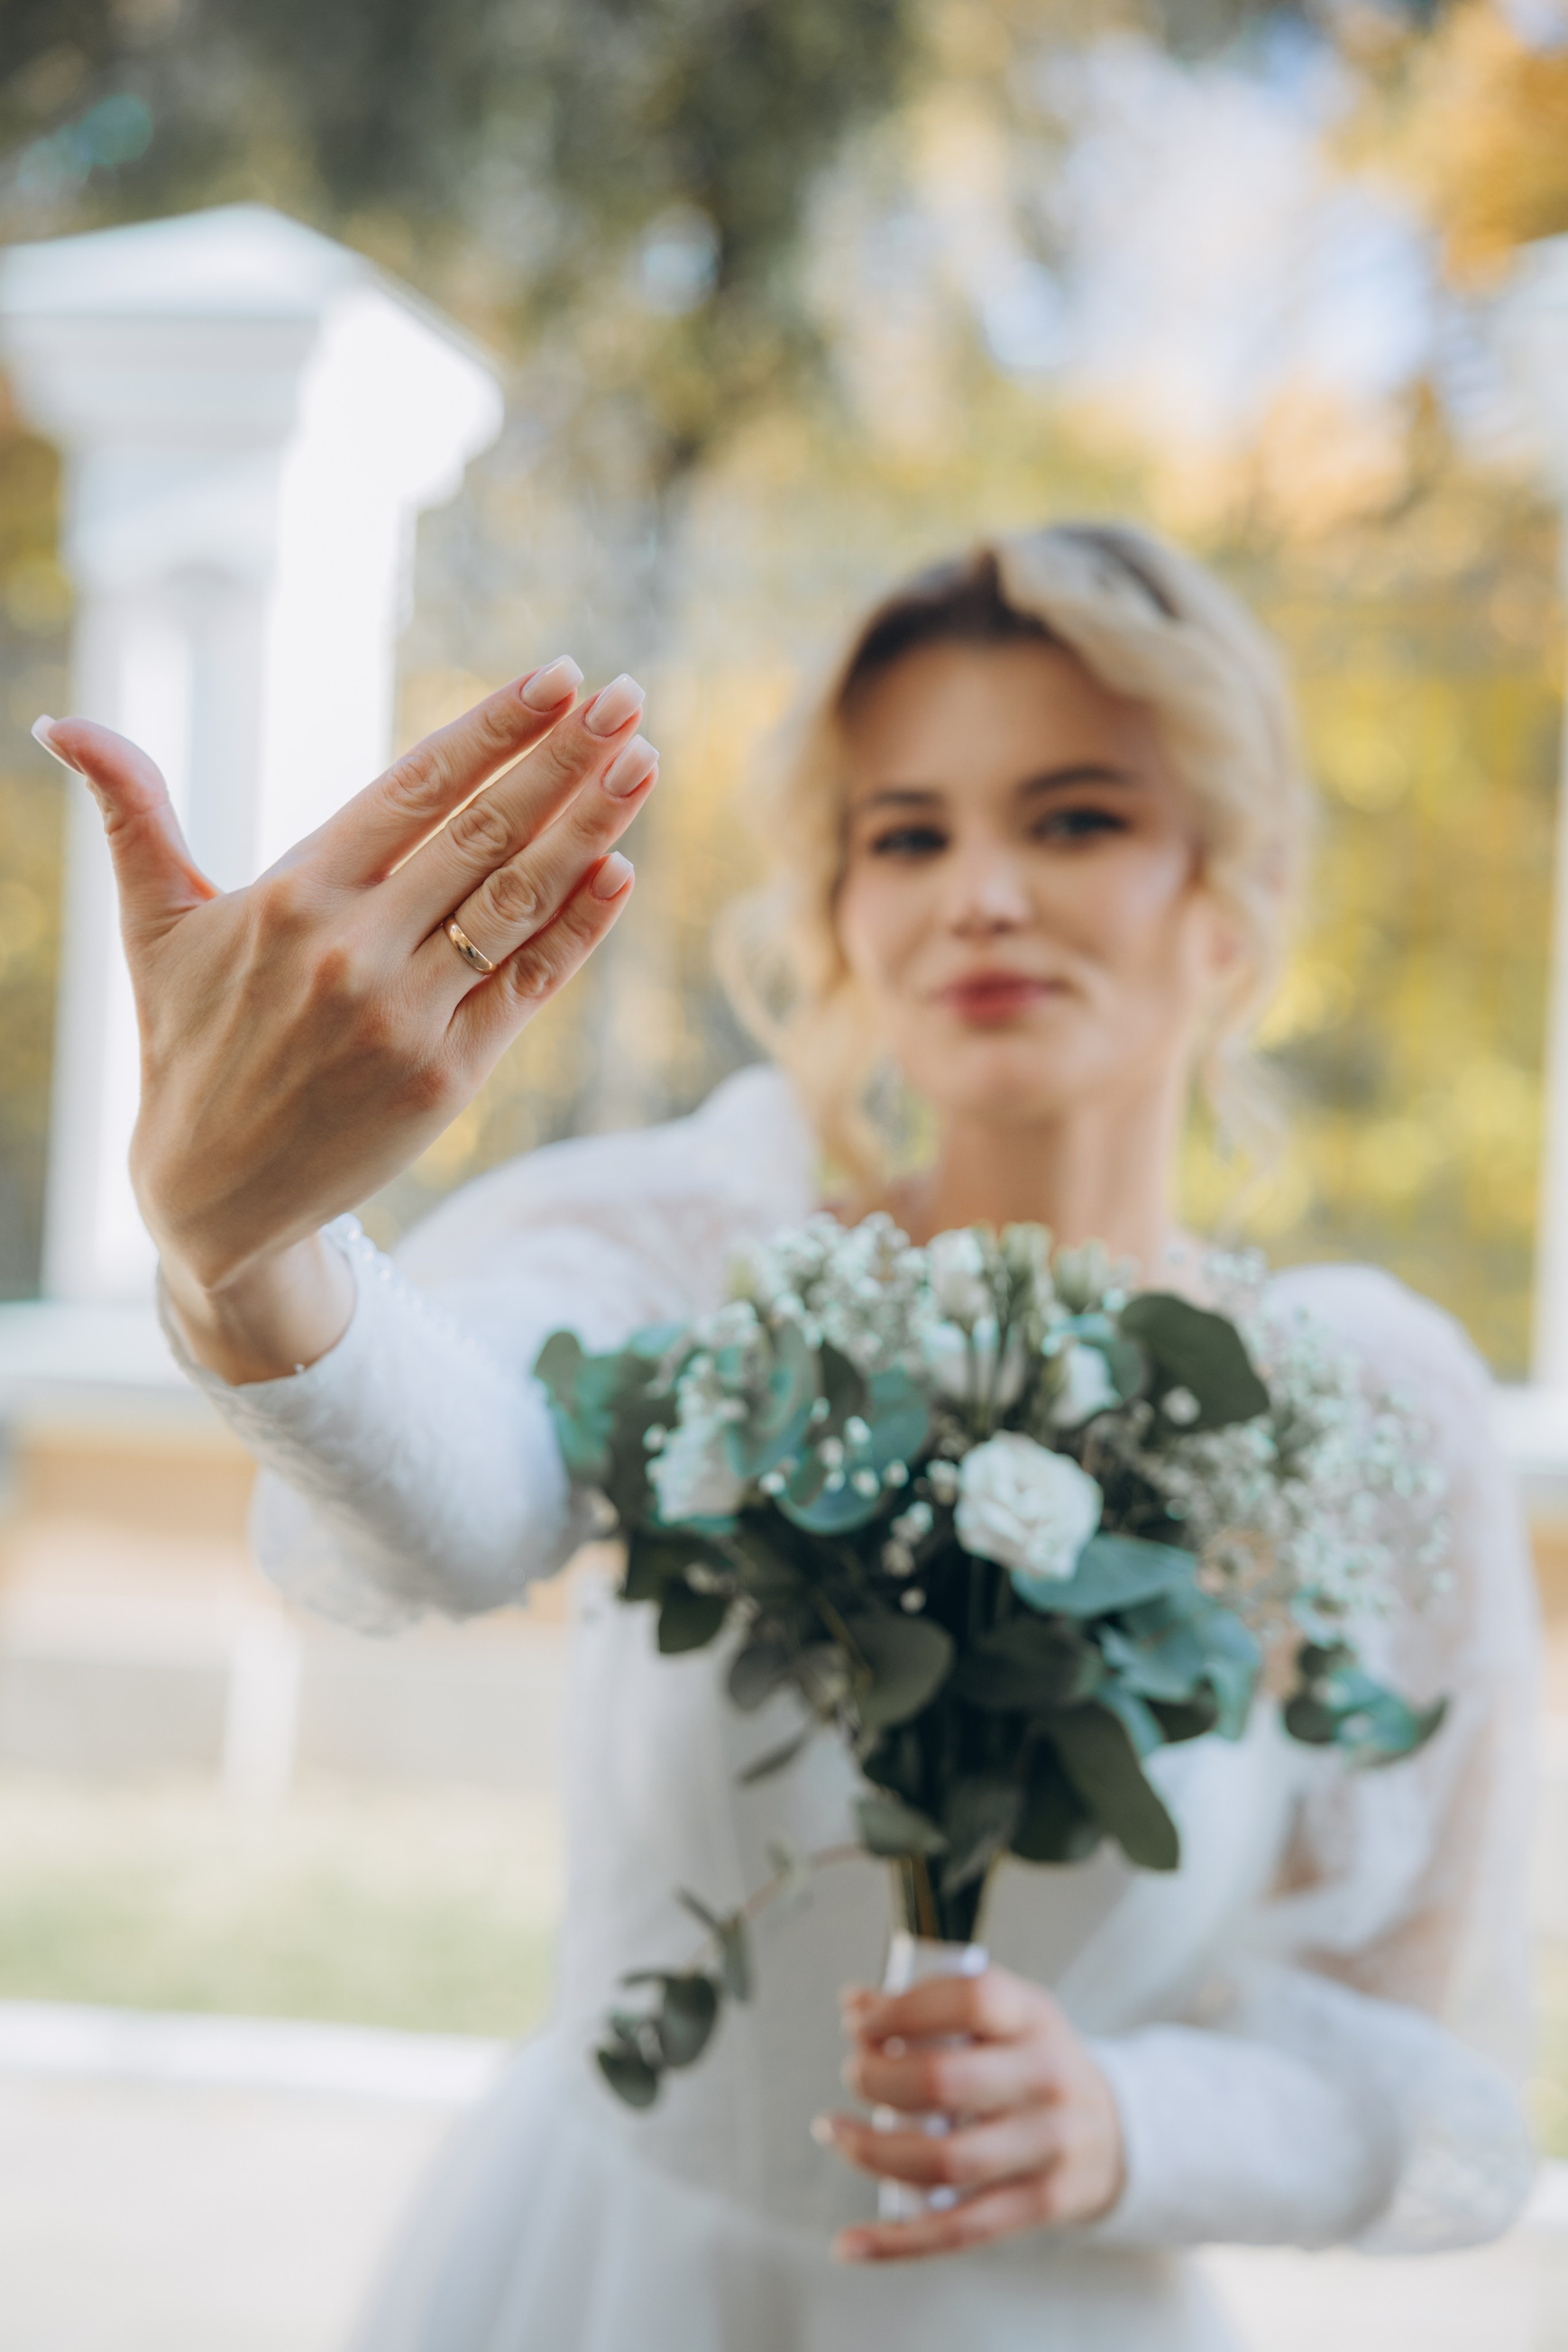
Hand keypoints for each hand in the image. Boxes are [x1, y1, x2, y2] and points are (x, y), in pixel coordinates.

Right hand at [34, 660, 657, 1380]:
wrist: (210, 1198)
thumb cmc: (185, 1045)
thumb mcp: (152, 928)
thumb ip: (132, 818)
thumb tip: (61, 727)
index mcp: (292, 893)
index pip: (415, 786)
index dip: (493, 727)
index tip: (557, 676)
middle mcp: (353, 948)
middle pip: (482, 832)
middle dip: (564, 758)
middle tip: (627, 694)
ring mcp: (406, 1015)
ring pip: (517, 902)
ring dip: (590, 827)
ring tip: (644, 761)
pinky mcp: (446, 1077)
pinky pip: (527, 986)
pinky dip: (577, 929)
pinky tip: (620, 871)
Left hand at [817, 1965, 1123, 2261]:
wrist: (1115, 2129)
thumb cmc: (1032, 2061)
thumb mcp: (1003, 2016)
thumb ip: (932, 2006)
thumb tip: (854, 2005)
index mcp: (1034, 2017)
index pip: (968, 1999)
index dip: (902, 2010)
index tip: (859, 2024)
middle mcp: (1047, 2078)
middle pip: (945, 2082)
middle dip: (878, 2080)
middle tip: (853, 2075)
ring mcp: (1048, 2146)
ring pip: (944, 2161)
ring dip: (872, 2151)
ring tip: (835, 2131)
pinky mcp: (1040, 2205)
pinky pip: (958, 2230)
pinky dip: (896, 2242)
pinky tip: (847, 2243)